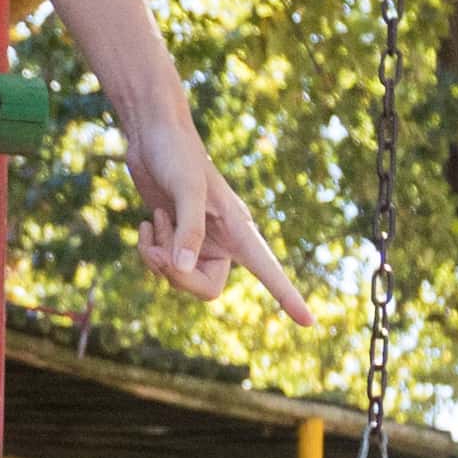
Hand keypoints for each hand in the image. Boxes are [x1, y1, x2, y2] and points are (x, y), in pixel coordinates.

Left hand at [127, 128, 310, 320]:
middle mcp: (223, 241)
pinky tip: (148, 223)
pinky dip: (149, 250)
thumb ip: (188, 230)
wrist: (153, 134)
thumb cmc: (177, 154)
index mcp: (238, 230)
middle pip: (206, 289)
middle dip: (176, 276)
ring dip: (158, 256)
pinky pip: (163, 265)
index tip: (309, 322)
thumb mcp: (186, 189)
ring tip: (156, 220)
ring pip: (179, 278)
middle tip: (158, 252)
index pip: (269, 271)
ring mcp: (199, 242)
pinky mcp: (177, 237)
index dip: (287, 297)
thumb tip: (183, 270)